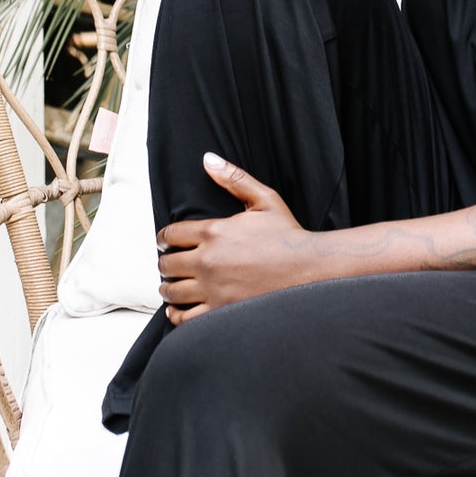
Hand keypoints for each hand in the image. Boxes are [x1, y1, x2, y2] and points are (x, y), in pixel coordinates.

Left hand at [157, 154, 327, 323]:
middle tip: (172, 264)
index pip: (170, 234)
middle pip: (167, 264)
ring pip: (171, 291)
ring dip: (168, 288)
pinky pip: (184, 317)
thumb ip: (234, 178)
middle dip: (167, 263)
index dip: (164, 238)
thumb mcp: (264, 199)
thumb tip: (208, 159)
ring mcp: (213, 288)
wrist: (310, 269)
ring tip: (174, 286)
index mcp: (214, 231)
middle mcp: (208, 260)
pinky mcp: (221, 310)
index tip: (166, 242)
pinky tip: (180, 308)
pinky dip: (176, 313)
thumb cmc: (288, 235)